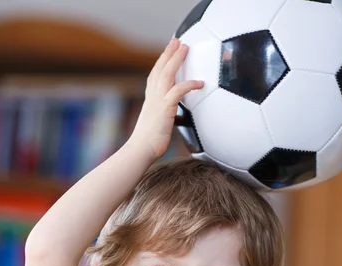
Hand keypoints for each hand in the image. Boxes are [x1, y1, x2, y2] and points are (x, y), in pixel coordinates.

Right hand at [131, 38, 203, 159]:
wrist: (141, 149)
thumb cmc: (150, 142)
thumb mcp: (158, 125)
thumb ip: (165, 117)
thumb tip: (172, 120)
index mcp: (150, 99)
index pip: (155, 75)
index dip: (161, 62)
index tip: (168, 51)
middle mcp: (152, 96)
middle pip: (160, 68)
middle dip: (168, 53)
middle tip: (177, 40)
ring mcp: (157, 101)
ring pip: (167, 73)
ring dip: (176, 59)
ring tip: (185, 47)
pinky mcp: (165, 108)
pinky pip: (178, 91)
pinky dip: (189, 85)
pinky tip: (199, 83)